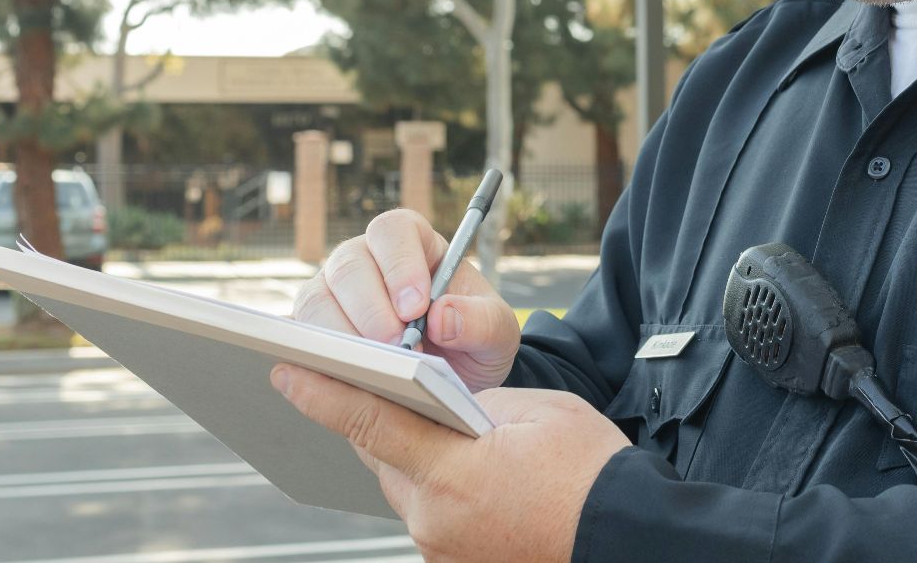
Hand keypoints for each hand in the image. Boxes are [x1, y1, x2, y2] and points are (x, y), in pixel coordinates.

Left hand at [272, 365, 628, 562]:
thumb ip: (478, 404)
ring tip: (441, 432)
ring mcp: (443, 550)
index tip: (287, 371)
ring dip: (414, 459)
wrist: (630, 538)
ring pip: (406, 489)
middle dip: (378, 421)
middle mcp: (435, 519)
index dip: (324, 393)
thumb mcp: (539, 412)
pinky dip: (439, 490)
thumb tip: (446, 404)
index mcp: (453, 472)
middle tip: (371, 384)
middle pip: (383, 457)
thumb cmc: (594, 472)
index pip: (370, 422)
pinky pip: (431, 516)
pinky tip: (468, 476)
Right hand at [290, 209, 520, 389]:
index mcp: (413, 243)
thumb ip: (481, 321)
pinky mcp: (315, 330)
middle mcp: (366, 260)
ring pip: (317, 299)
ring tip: (376, 368)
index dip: (399, 264)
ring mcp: (333, 292)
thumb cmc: (472, 338)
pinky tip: (345, 378)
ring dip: (343, 335)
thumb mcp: (497, 332)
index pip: (394, 231)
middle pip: (349, 265)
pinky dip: (319, 358)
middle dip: (371, 308)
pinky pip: (303, 338)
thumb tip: (442, 317)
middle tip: (397, 346)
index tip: (416, 306)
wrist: (455, 375)